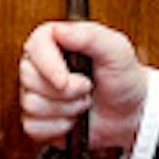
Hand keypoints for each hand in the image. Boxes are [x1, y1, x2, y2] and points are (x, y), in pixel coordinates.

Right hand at [19, 19, 148, 151]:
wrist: (131, 114)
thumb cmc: (124, 79)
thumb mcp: (117, 51)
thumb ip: (89, 36)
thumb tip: (59, 30)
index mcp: (55, 42)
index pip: (34, 46)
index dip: (47, 66)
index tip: (64, 80)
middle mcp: (41, 66)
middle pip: (28, 78)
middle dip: (65, 91)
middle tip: (88, 87)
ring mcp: (36, 94)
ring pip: (32, 105)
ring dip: (66, 109)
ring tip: (84, 102)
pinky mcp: (37, 120)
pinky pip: (34, 127)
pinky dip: (59, 128)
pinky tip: (73, 121)